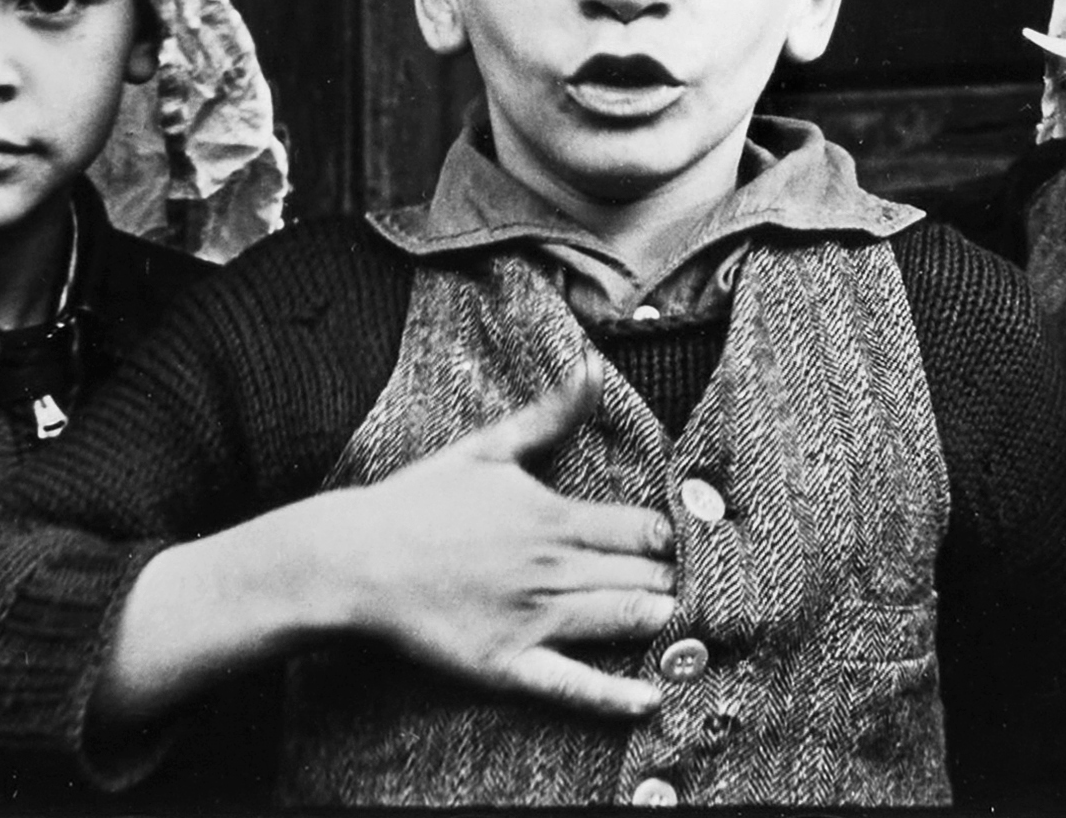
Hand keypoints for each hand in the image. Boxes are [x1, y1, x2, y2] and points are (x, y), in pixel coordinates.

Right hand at [314, 358, 679, 715]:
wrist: (354, 560)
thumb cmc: (418, 502)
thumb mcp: (487, 447)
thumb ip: (550, 414)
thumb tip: (592, 366)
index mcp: (554, 516)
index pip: (644, 529)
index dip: (678, 538)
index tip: (699, 543)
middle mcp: (553, 568)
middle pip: (644, 575)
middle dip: (680, 580)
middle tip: (712, 588)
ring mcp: (532, 619)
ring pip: (622, 619)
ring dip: (665, 620)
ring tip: (698, 625)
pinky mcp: (506, 664)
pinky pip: (571, 684)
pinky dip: (615, 695)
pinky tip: (651, 699)